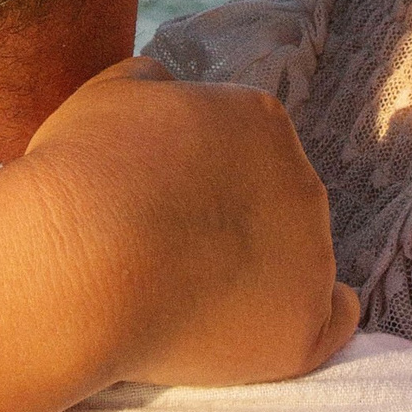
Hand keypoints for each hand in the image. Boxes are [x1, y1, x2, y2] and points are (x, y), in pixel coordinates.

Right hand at [18, 58, 357, 389]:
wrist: (79, 265)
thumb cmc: (84, 174)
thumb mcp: (110, 94)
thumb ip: (154, 83)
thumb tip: (169, 90)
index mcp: (261, 120)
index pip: (246, 145)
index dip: (203, 175)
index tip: (165, 200)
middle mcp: (302, 183)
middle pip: (278, 203)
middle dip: (236, 222)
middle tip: (172, 250)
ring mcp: (311, 258)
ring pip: (299, 262)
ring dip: (262, 275)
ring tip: (192, 297)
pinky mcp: (302, 328)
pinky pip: (332, 325)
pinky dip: (315, 322)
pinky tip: (275, 325)